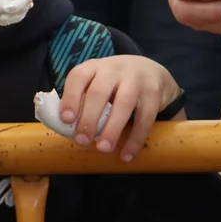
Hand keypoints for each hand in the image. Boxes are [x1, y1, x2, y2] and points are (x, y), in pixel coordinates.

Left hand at [57, 55, 181, 161]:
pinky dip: (136, 138)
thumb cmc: (115, 83)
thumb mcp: (98, 82)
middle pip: (99, 92)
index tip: (66, 119)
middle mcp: (114, 69)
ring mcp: (136, 78)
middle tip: (82, 141)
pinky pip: (145, 117)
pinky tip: (127, 154)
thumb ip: (83, 99)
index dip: (71, 98)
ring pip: (124, 103)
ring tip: (103, 149)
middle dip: (89, 118)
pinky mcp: (154, 92)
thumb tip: (66, 129)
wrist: (151, 71)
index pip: (78, 77)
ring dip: (112, 129)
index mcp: (94, 67)